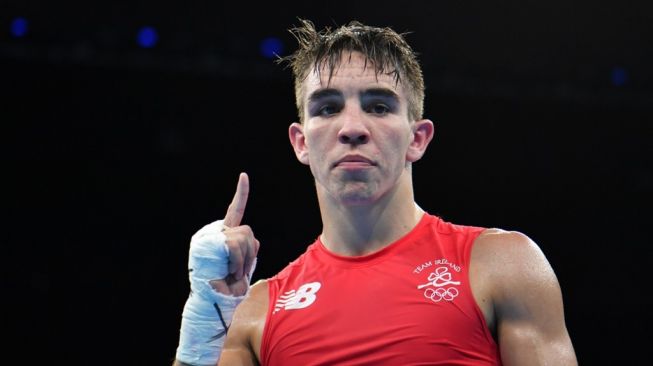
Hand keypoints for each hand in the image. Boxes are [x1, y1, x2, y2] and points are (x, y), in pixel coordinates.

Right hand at [209, 173, 259, 295]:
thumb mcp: (242, 265)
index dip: (241, 194)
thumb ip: (247, 249)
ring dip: (244, 260)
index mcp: (222, 236)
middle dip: (250, 253)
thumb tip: (251, 243)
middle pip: (247, 231)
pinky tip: (229, 271)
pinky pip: (234, 245)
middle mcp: (214, 233)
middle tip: (238, 271)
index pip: (234, 211)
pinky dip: (237, 261)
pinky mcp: (208, 243)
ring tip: (232, 273)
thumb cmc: (228, 288)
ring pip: (243, 237)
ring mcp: (209, 237)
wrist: (213, 303)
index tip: (244, 176)